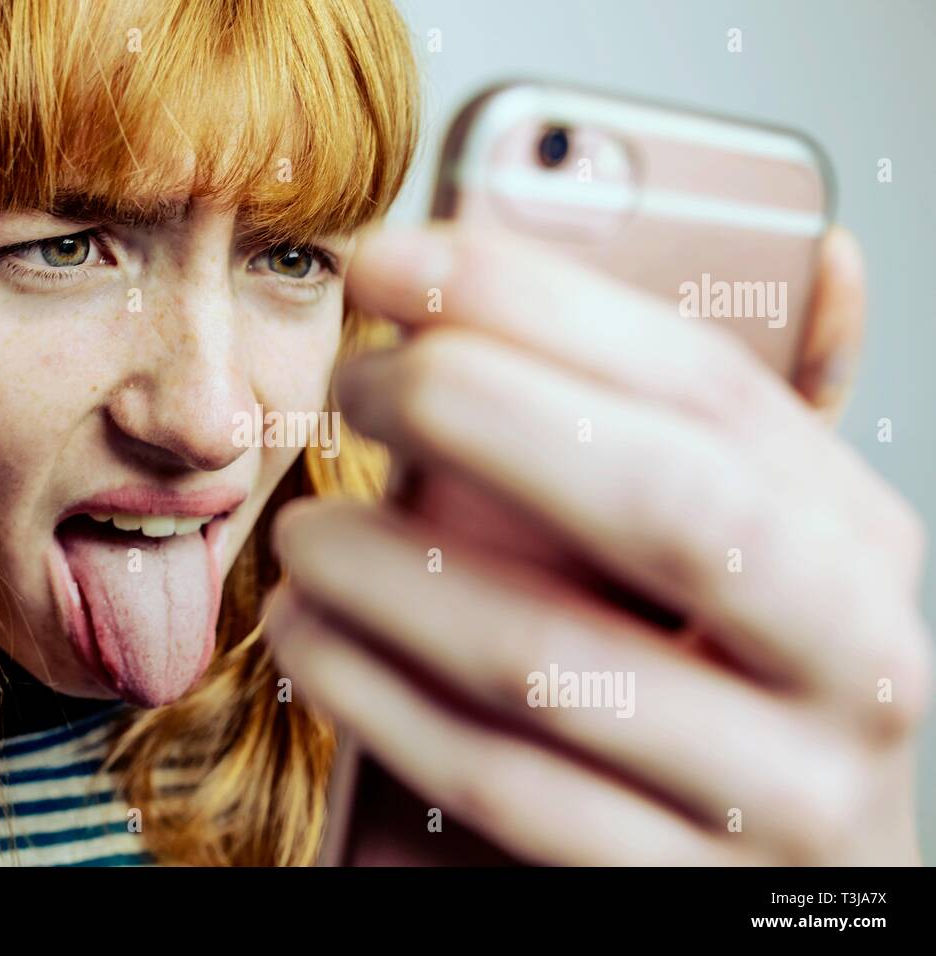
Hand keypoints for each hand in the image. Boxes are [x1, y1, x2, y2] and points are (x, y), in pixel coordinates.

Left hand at [264, 223, 932, 864]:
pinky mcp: (674, 896)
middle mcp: (852, 662)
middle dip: (469, 413)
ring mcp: (777, 798)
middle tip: (348, 385)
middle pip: (651, 499)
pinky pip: (500, 787)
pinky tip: (312, 643)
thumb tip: (818, 252)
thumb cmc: (745, 685)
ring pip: (548, 660)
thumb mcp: (771, 548)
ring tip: (302, 530)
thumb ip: (762, 422)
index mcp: (855, 542)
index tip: (392, 260)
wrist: (785, 893)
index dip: (532, 303)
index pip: (702, 382)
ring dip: (387, 575)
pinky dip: (380, 703)